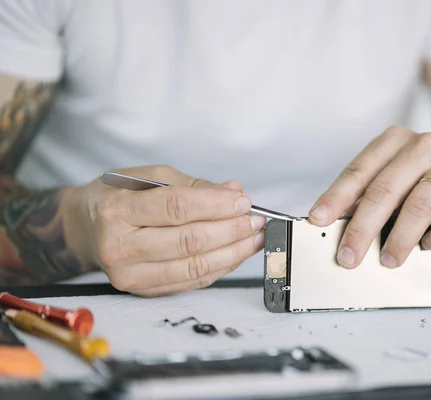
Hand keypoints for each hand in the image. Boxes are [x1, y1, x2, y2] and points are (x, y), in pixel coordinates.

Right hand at [63, 166, 265, 295]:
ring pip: (194, 267)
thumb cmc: (118, 198)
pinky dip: (220, 268)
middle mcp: (119, 246)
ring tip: (255, 238)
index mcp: (118, 211)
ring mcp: (129, 275)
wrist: (84, 229)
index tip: (243, 201)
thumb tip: (233, 191)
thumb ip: (193, 186)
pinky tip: (236, 254)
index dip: (215, 205)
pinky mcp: (142, 291)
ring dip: (233, 253)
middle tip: (256, 220)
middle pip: (189, 241)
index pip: (176, 208)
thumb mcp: (149, 177)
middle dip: (231, 230)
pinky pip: (191, 282)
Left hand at [308, 126, 430, 267]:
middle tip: (348, 256)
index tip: (318, 219)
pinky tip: (427, 246)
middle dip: (362, 228)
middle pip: (384, 190)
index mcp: (395, 141)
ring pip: (417, 206)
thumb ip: (369, 199)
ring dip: (398, 240)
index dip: (336, 198)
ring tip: (387, 260)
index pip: (359, 171)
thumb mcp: (395, 185)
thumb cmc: (427, 188)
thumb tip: (337, 231)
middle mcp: (424, 146)